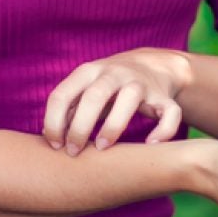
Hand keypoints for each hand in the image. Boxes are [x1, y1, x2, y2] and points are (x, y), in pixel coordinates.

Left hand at [43, 48, 189, 154]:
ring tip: (102, 148)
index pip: (62, 94)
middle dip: (80, 127)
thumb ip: (67, 109)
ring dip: (113, 126)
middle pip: (94, 96)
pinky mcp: (164, 96)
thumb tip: (47, 138)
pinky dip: (164, 130)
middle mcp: (114, 73)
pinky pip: (170, 113)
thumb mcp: (84, 88)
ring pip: (130, 99)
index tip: (55, 146)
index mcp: (88, 72)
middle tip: (74, 152)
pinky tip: (150, 144)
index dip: (53, 122)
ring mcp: (141, 83)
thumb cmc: (107, 86)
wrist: (152, 65)